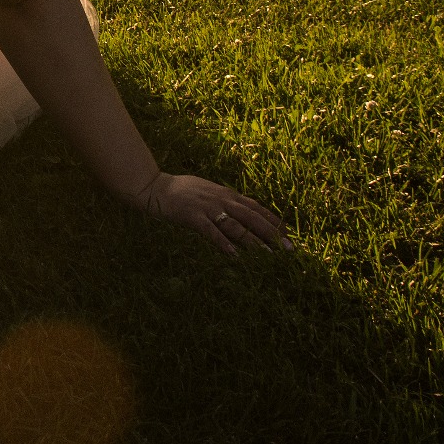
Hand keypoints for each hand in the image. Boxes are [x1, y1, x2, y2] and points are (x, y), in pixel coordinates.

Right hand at [130, 171, 291, 252]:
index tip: (288, 234)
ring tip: (269, 256)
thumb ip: (224, 200)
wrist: (154, 187)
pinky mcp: (193, 217)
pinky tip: (235, 256)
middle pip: (252, 218)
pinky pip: (212, 232)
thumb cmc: (180, 190)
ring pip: (236, 226)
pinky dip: (224, 244)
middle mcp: (221, 199)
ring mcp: (208, 208)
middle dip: (272, 234)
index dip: (273, 221)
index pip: (256, 207)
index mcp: (226, 193)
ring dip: (254, 242)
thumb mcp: (207, 191)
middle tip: (289, 249)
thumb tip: (242, 212)